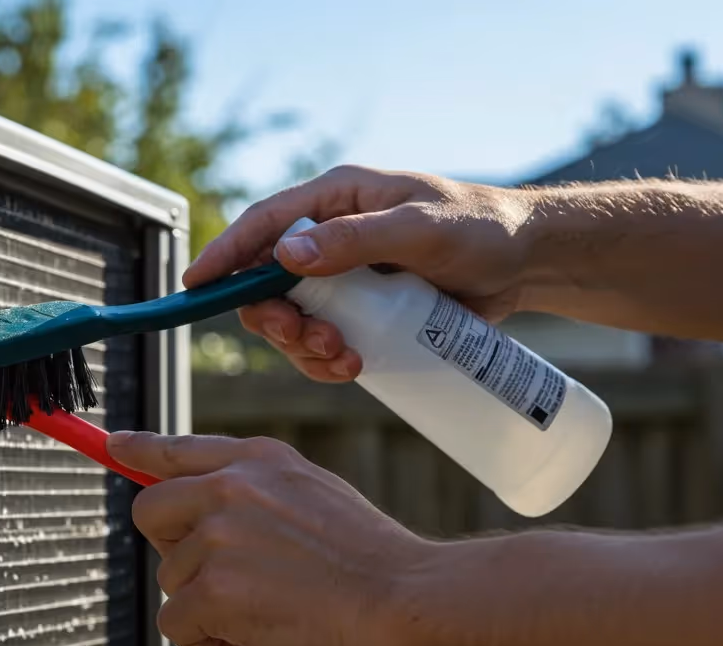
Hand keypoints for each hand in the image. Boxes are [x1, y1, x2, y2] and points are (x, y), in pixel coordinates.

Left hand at [105, 430, 434, 645]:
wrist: (406, 601)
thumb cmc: (369, 563)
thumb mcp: (312, 494)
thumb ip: (259, 493)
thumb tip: (211, 513)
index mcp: (256, 460)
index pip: (177, 448)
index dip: (139, 450)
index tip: (113, 445)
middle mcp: (228, 488)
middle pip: (151, 513)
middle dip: (175, 551)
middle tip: (223, 582)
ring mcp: (217, 538)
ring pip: (172, 580)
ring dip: (208, 609)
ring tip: (267, 619)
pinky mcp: (213, 590)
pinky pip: (177, 625)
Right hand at [188, 165, 536, 382]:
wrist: (527, 262)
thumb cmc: (480, 228)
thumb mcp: (420, 229)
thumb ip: (356, 238)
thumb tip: (287, 254)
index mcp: (335, 201)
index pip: (262, 224)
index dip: (225, 255)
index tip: (195, 285)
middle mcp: (330, 237)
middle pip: (268, 283)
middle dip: (277, 319)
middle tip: (308, 340)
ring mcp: (345, 278)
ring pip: (293, 319)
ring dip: (304, 347)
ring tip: (345, 360)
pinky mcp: (364, 312)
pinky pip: (322, 341)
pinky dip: (325, 361)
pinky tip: (353, 368)